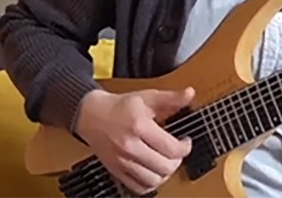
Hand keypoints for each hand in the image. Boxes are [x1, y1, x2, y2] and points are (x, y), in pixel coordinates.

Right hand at [74, 87, 194, 193]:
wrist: (91, 115)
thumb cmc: (120, 107)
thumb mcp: (147, 97)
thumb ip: (171, 98)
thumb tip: (189, 93)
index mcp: (139, 126)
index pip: (172, 148)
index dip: (185, 148)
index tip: (185, 142)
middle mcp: (129, 146)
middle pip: (165, 167)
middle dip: (177, 161)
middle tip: (177, 153)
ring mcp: (122, 161)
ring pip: (153, 180)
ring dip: (166, 174)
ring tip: (167, 163)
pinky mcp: (116, 170)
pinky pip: (137, 187)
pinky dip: (150, 184)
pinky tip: (153, 173)